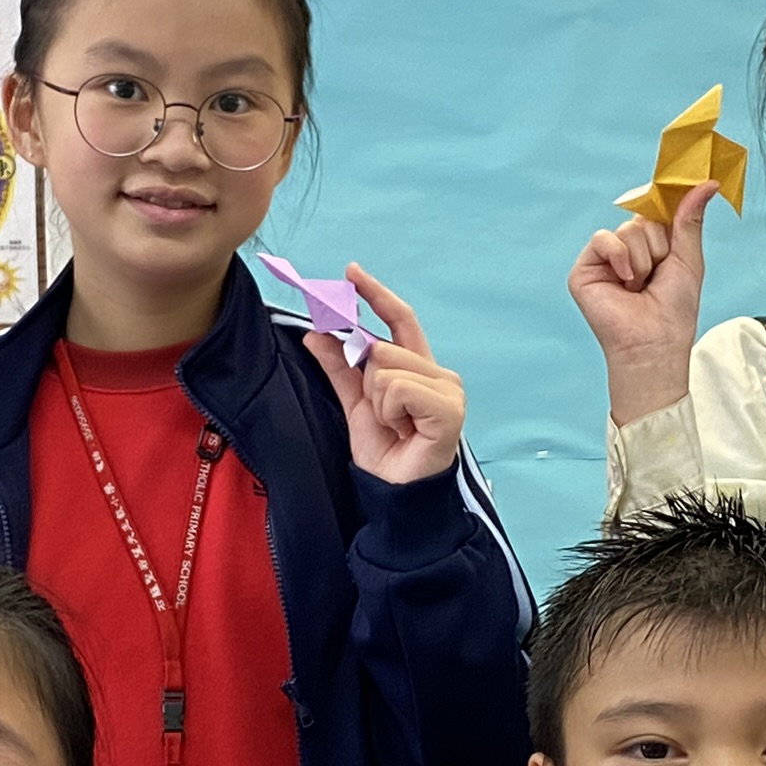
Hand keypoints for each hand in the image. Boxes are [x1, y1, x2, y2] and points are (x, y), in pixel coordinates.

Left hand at [313, 265, 465, 485]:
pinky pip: (398, 388)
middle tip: (382, 416)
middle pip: (383, 347)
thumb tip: (316, 332)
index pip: (400, 319)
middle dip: (367, 382)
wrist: (394, 494)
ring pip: (387, 368)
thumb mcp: (354, 402)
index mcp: (420, 368)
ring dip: (378, 402)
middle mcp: (440, 374)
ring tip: (394, 426)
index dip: (375, 295)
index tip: (351, 272)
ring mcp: (449, 390)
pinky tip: (403, 431)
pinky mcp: (449, 409)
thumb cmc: (384, 451)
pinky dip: (389, 411)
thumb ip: (339, 366)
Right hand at [568, 177, 709, 420]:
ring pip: (627, 230)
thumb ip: (689, 220)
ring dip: (643, 261)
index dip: (666, 208)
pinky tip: (626, 281)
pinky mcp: (584, 269)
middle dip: (658, 247)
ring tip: (640, 287)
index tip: (682, 194)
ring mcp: (604, 259)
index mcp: (650, 246)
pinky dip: (619, 258)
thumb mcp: (688, 259)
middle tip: (657, 276)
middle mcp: (626, 250)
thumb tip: (707, 183)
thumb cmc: (674, 310)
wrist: (654, 343)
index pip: (655, 212)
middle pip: (643, 219)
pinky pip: (603, 239)